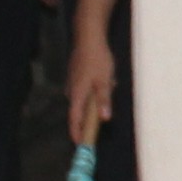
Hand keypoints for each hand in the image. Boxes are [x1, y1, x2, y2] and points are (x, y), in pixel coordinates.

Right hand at [64, 28, 117, 146]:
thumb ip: (104, 100)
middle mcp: (71, 90)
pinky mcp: (76, 76)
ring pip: (84, 99)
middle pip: (79, 111)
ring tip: (110, 86)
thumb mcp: (105, 81)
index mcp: (77, 94)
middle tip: (105, 114)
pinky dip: (95, 89)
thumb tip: (104, 118)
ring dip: (95, 99)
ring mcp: (72, 83)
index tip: (80, 145)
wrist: (88, 36)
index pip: (74, 120)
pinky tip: (106, 79)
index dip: (77, 133)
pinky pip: (85, 89)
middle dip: (92, 115)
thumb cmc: (97, 58)